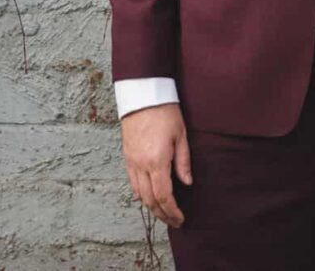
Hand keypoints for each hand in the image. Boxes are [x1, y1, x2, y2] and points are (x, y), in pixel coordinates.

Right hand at [120, 102, 191, 227]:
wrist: (143, 94)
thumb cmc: (164, 111)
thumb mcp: (181, 135)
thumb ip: (183, 161)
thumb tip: (187, 183)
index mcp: (157, 161)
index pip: (164, 196)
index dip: (172, 211)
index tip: (180, 219)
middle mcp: (141, 165)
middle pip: (150, 200)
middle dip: (162, 214)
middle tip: (173, 221)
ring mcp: (132, 161)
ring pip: (139, 194)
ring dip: (151, 206)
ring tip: (163, 211)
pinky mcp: (127, 156)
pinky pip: (132, 183)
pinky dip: (141, 194)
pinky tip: (149, 195)